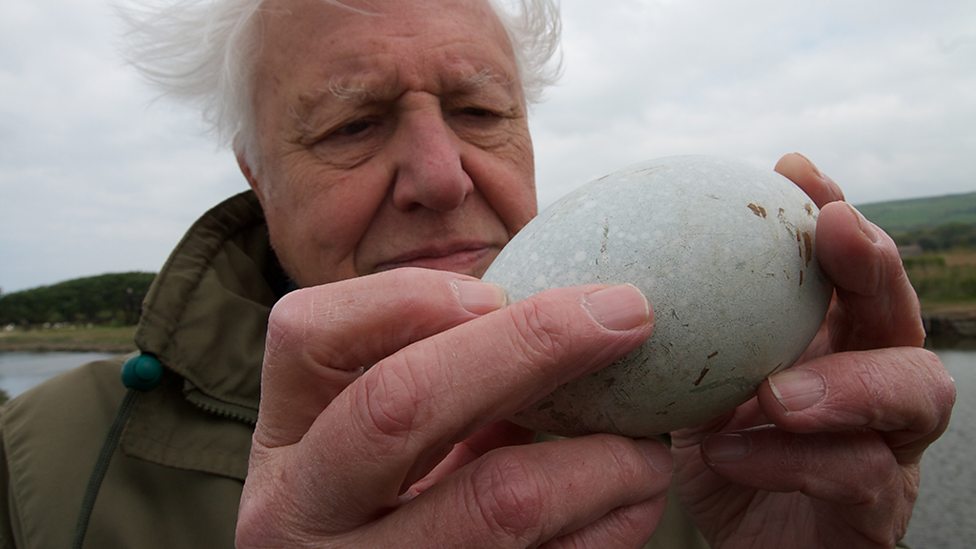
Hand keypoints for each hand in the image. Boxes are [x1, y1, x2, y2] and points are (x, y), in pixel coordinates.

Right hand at [237, 268, 672, 547]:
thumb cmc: (391, 502)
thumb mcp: (379, 437)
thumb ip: (436, 372)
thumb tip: (569, 309)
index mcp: (283, 445)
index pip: (307, 333)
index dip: (409, 296)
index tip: (499, 288)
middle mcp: (300, 515)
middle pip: (403, 403)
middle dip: (530, 343)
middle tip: (626, 314)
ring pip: (498, 501)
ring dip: (600, 458)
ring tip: (649, 441)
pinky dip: (608, 525)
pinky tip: (633, 500)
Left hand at [669, 153, 956, 547]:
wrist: (740, 544)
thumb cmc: (716, 453)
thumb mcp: (686, 385)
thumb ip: (675, 334)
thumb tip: (598, 268)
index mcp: (827, 343)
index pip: (843, 268)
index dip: (830, 213)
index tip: (794, 167)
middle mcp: (870, 385)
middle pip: (898, 313)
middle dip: (872, 264)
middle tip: (835, 232)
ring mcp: (887, 449)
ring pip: (915, 394)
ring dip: (847, 381)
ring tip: (776, 391)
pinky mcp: (877, 512)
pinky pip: (861, 478)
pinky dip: (791, 460)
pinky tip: (725, 454)